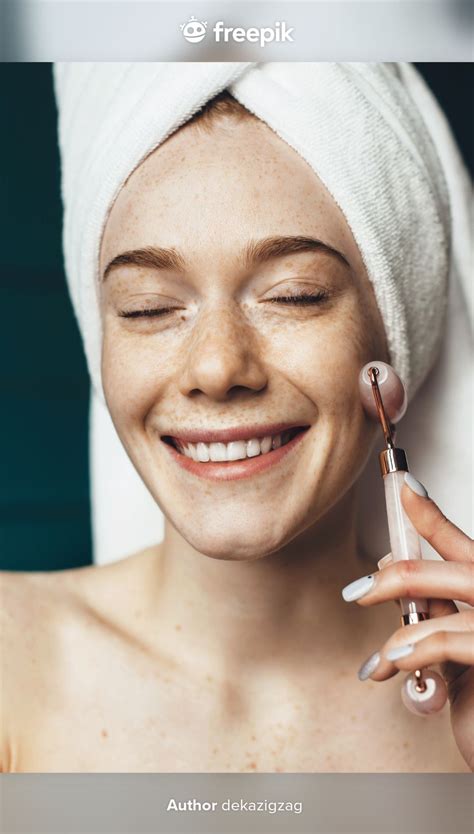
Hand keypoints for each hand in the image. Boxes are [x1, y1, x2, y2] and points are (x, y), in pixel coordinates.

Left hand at [342, 475, 473, 770]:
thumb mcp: (461, 650)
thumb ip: (439, 612)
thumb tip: (393, 574)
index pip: (463, 542)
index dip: (430, 514)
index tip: (404, 486)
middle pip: (452, 569)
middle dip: (397, 576)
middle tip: (357, 591)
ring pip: (442, 606)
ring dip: (400, 637)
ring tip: (379, 665)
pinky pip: (449, 640)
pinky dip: (415, 651)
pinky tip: (393, 666)